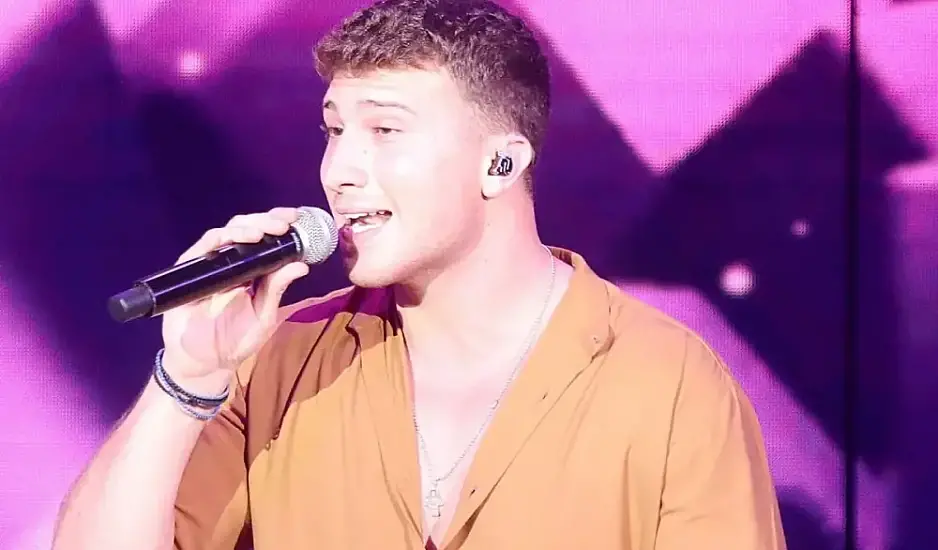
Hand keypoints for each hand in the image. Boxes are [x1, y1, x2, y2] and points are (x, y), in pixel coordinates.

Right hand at [159, 207, 309, 393]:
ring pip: (227, 232)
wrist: (203, 363)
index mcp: (254, 269)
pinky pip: (203, 248)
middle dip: (267, 220)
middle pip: (248, 228)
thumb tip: (302, 265)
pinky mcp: (190, 270)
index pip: (266, 238)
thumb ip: (277, 290)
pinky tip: (233, 239)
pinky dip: (219, 239)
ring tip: (263, 232)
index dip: (280, 224)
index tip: (297, 219)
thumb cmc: (235, 340)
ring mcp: (211, 264)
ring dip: (246, 227)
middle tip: (285, 222)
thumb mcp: (263, 316)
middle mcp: (232, 262)